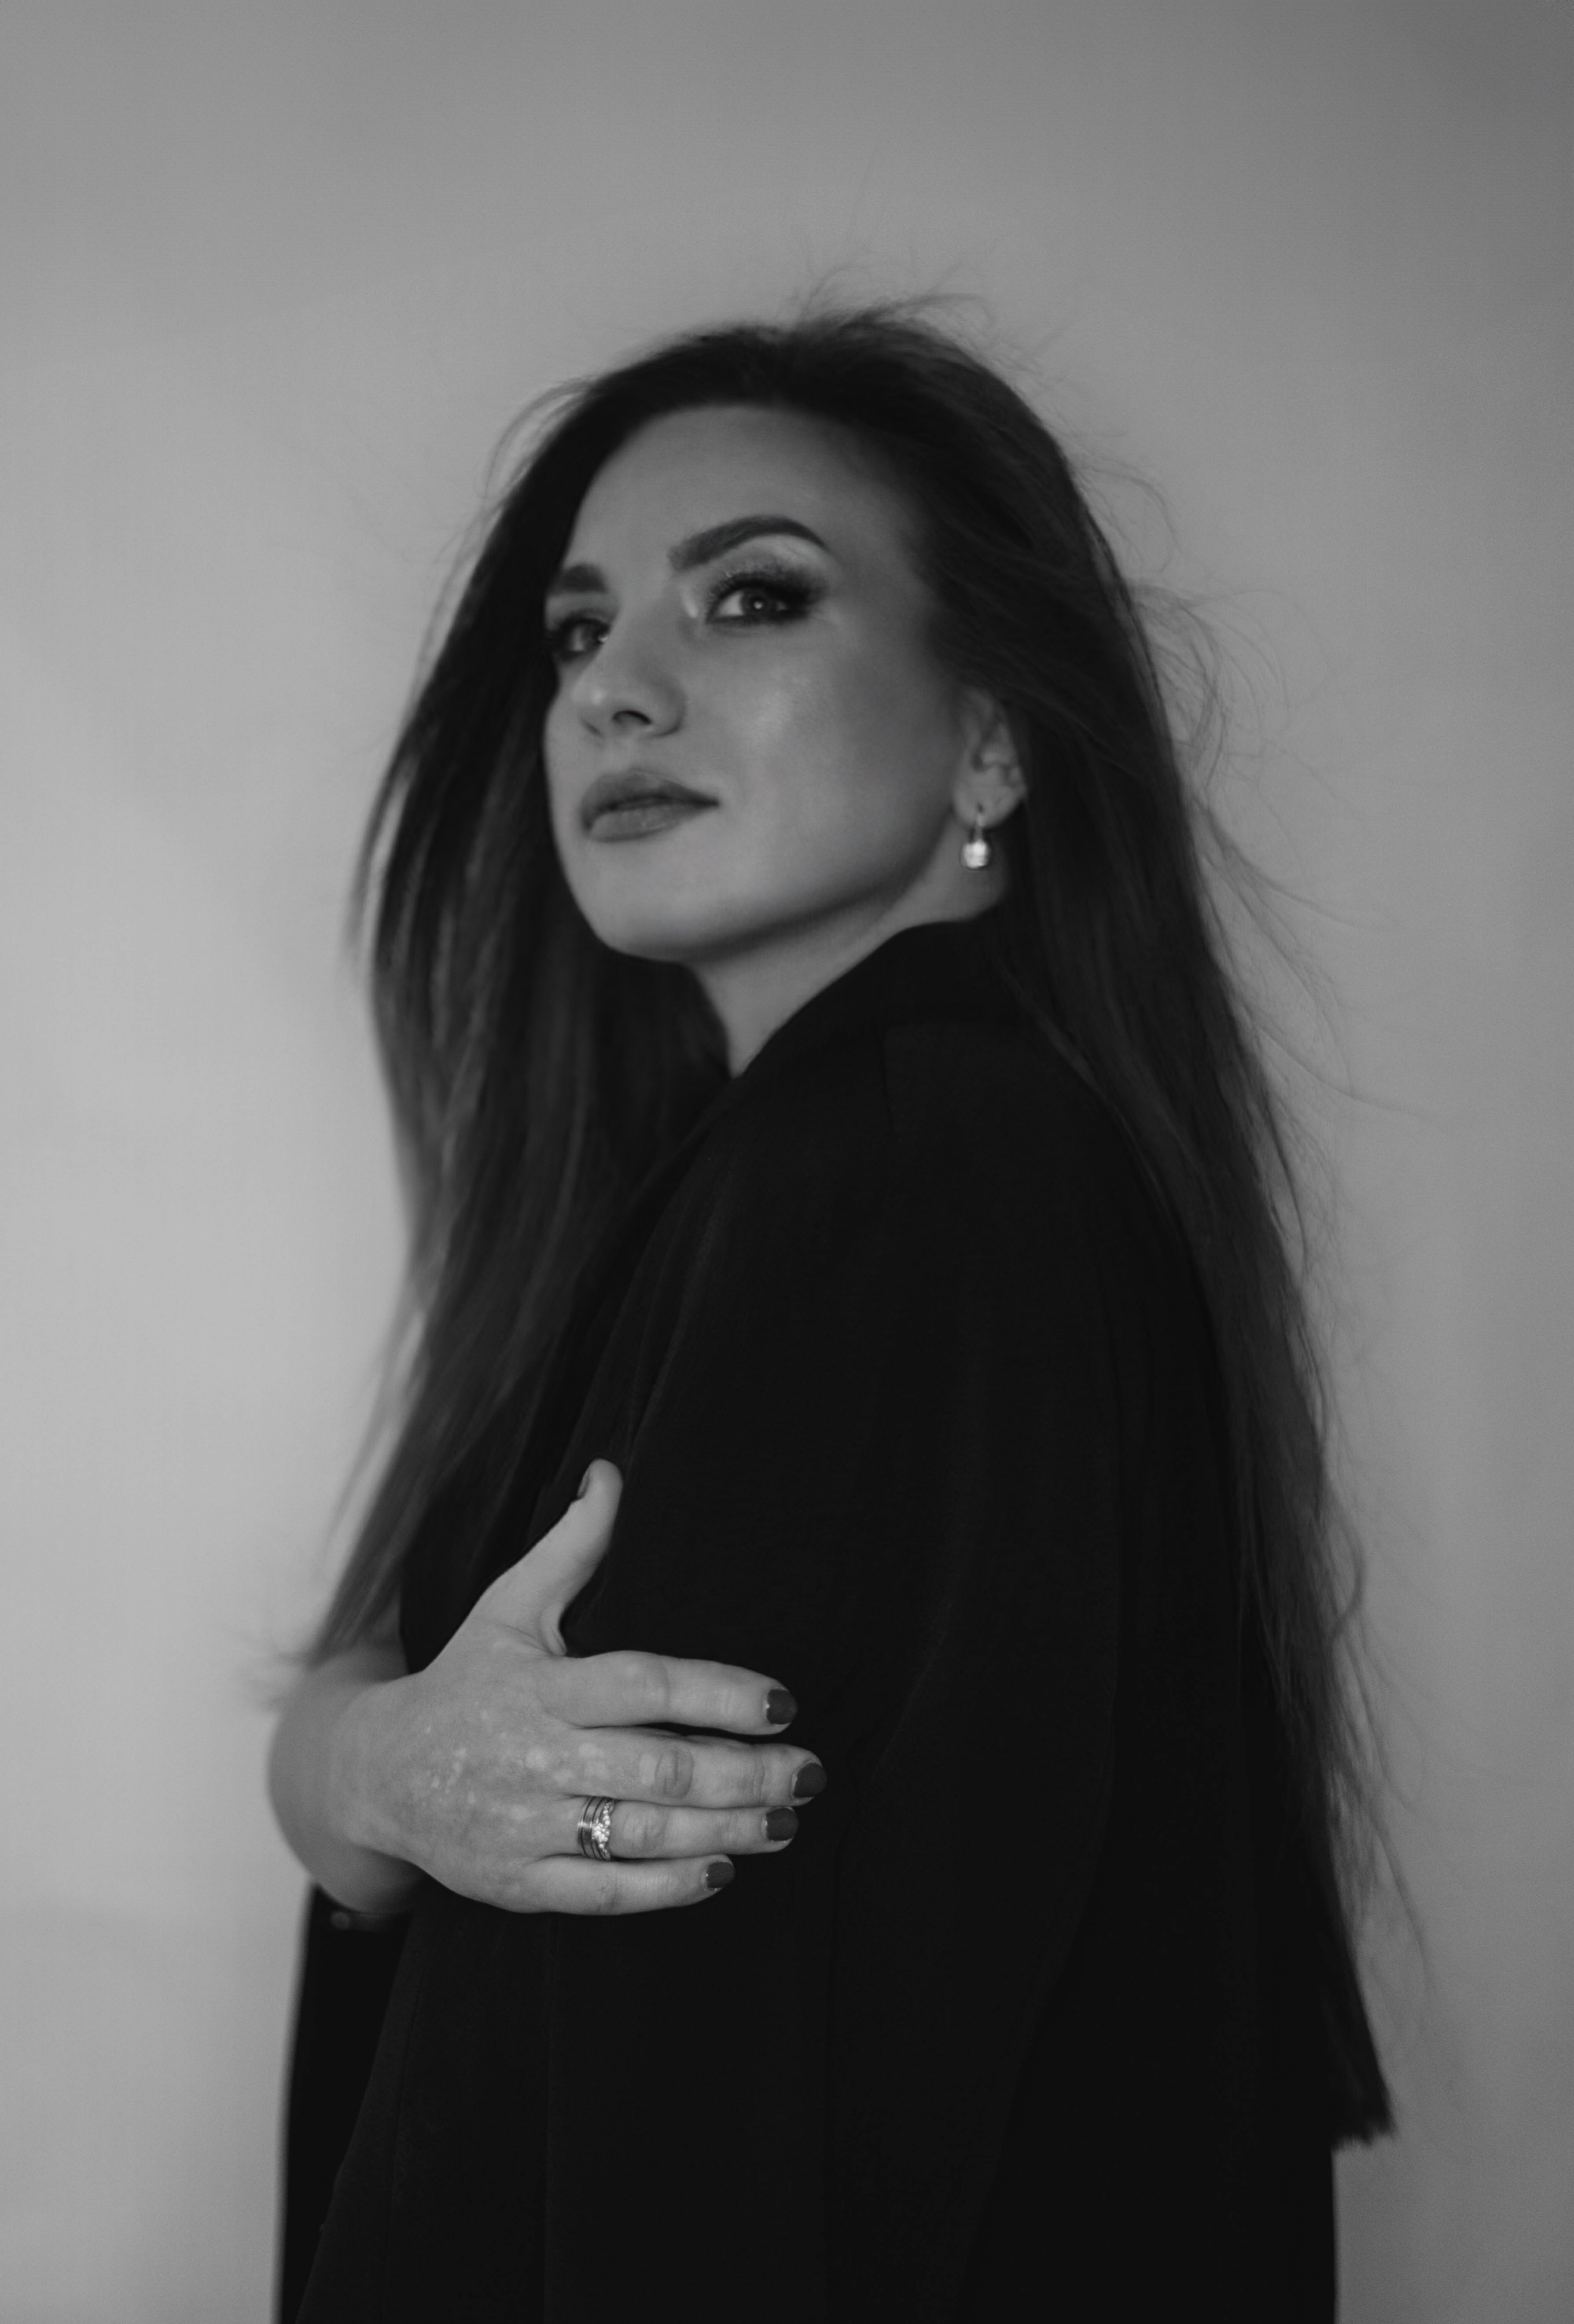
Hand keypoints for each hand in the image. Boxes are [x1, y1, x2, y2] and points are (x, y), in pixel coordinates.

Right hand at [336, 1461, 824, 1913]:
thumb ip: (570, 1547)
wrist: (376, 1773)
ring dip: (726, 1831)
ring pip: (642, 1835)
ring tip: (787, 1820)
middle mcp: (534, 1758)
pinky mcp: (516, 1882)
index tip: (785, 1703)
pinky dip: (668, 1887)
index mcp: (541, 1687)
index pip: (644, 1687)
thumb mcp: (508, 1606)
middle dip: (746, 1774)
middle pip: (658, 1770)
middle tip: (810, 1772)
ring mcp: (524, 1825)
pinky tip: (722, 1872)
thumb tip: (610, 1473)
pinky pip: (605, 1893)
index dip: (719, 1695)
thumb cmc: (464, 1681)